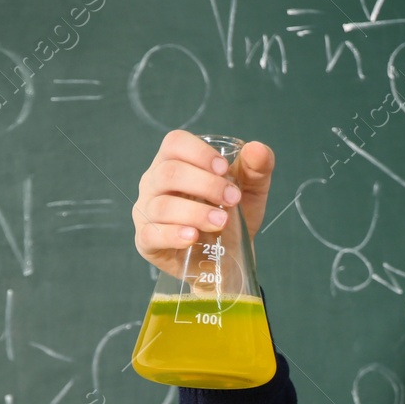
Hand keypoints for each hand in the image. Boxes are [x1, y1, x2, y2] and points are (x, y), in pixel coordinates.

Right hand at [132, 130, 275, 271]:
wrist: (228, 260)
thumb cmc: (232, 218)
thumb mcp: (251, 191)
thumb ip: (257, 168)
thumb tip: (256, 149)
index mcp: (175, 162)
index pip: (174, 143)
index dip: (199, 152)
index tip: (224, 169)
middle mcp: (154, 184)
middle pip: (169, 173)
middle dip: (206, 184)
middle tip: (232, 199)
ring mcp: (146, 213)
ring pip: (162, 205)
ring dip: (196, 212)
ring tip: (221, 221)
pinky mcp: (146, 242)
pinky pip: (151, 234)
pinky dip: (173, 235)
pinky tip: (193, 237)